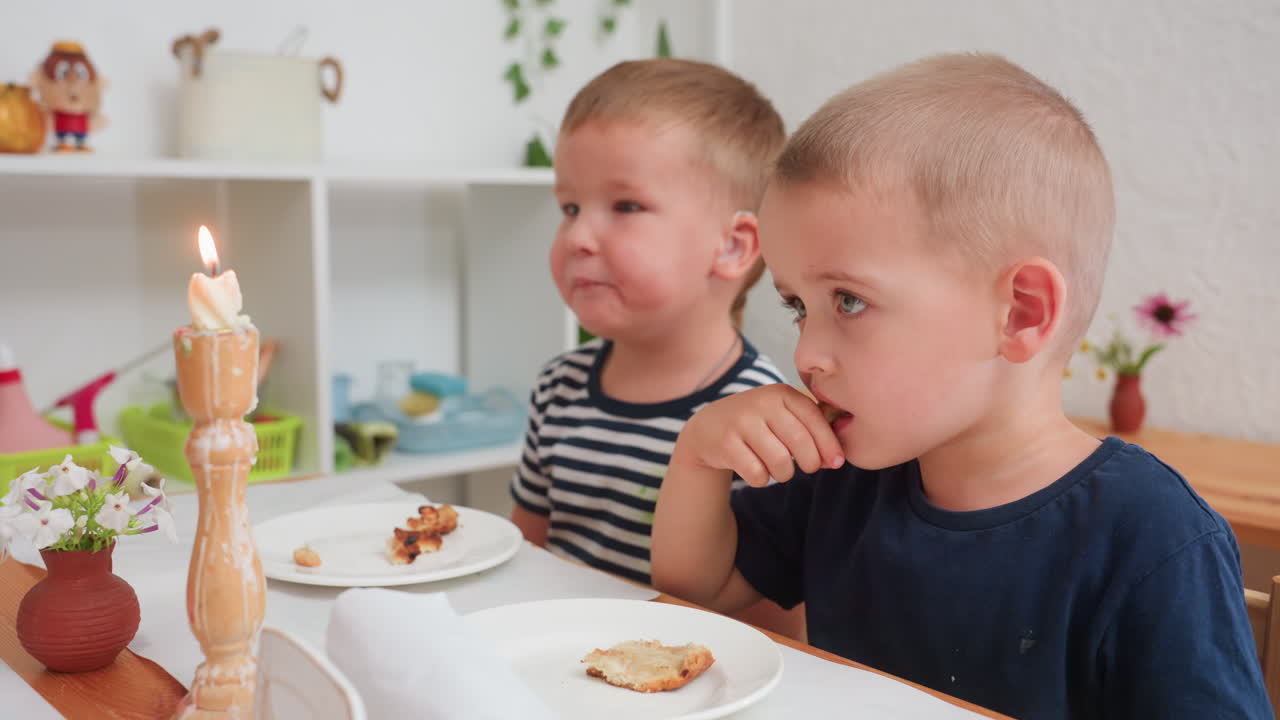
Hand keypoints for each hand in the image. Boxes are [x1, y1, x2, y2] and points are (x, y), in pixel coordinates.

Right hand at [675, 384, 843, 486]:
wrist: (708, 428)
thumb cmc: (757, 425)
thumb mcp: (782, 417)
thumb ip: (810, 432)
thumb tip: (836, 460)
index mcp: (781, 393)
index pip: (815, 419)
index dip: (830, 444)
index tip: (836, 462)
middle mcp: (761, 402)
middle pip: (800, 443)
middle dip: (810, 463)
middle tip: (807, 468)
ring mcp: (740, 422)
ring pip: (780, 461)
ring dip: (784, 474)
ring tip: (779, 469)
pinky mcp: (725, 443)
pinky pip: (757, 473)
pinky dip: (761, 479)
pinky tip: (756, 471)